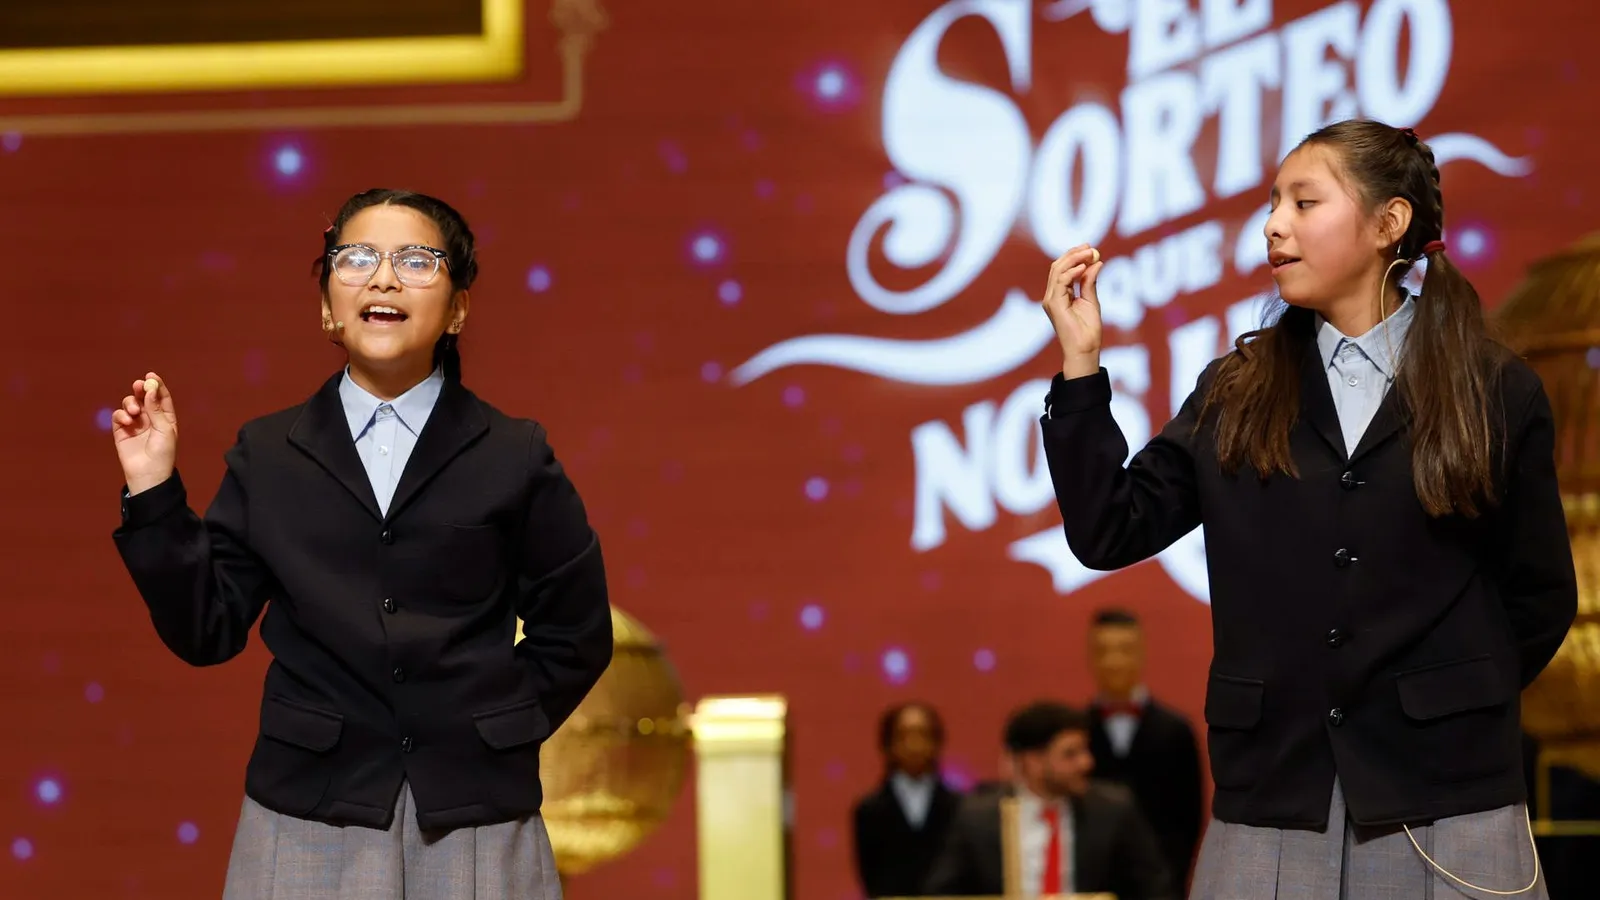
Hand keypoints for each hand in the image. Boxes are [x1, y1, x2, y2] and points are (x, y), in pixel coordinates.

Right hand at [112, 372, 177, 495]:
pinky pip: (119, 416)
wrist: (148, 473)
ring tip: (134, 413)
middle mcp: (150, 418)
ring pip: (130, 404)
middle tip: (138, 385)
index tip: (151, 376)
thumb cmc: (162, 453)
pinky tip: (127, 421)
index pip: (161, 397)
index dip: (156, 385)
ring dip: (131, 403)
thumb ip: (156, 409)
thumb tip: (150, 389)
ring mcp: (135, 424)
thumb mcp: (164, 429)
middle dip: (140, 389)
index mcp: (165, 417)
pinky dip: (121, 415)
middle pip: (144, 397)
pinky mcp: (121, 431)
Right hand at [1041, 244, 1104, 377]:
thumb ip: (1090, 282)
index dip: (1074, 256)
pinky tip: (1084, 267)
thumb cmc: (1088, 330)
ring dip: (1074, 259)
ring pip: (1057, 271)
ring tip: (1089, 253)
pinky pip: (1060, 282)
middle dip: (1073, 254)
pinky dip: (1072, 272)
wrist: (1085, 348)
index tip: (1089, 248)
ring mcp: (1051, 300)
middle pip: (1058, 267)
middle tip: (1090, 247)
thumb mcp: (1091, 300)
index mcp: (1060, 294)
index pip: (1063, 269)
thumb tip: (1096, 262)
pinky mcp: (1053, 304)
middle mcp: (1052, 295)